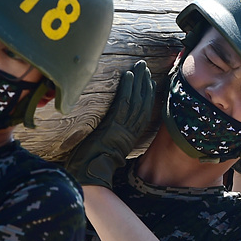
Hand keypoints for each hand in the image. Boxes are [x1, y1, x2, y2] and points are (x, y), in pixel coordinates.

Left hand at [63, 60, 154, 187]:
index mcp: (131, 136)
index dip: (148, 95)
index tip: (150, 80)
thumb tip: (110, 130)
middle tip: (145, 66)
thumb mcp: (108, 150)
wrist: (90, 175)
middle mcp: (131, 130)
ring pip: (136, 99)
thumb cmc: (94, 165)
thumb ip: (113, 138)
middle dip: (145, 83)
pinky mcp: (113, 124)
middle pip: (143, 102)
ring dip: (139, 81)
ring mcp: (123, 127)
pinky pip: (123, 103)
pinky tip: (128, 76)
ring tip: (140, 66)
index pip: (145, 111)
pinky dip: (127, 88)